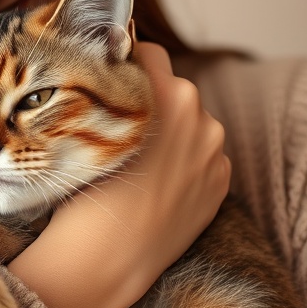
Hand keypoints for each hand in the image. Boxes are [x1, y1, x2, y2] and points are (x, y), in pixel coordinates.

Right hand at [8, 42, 230, 307]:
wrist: (106, 255)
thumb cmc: (85, 188)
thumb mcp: (85, 125)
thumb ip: (110, 91)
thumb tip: (111, 66)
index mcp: (165, 91)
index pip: (149, 52)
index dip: (126, 62)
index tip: (111, 78)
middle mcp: (198, 113)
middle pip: (173, 88)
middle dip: (151, 101)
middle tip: (118, 129)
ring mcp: (214, 148)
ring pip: (190, 123)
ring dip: (170, 132)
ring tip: (138, 163)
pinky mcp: (221, 179)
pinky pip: (202, 155)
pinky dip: (184, 162)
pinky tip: (156, 184)